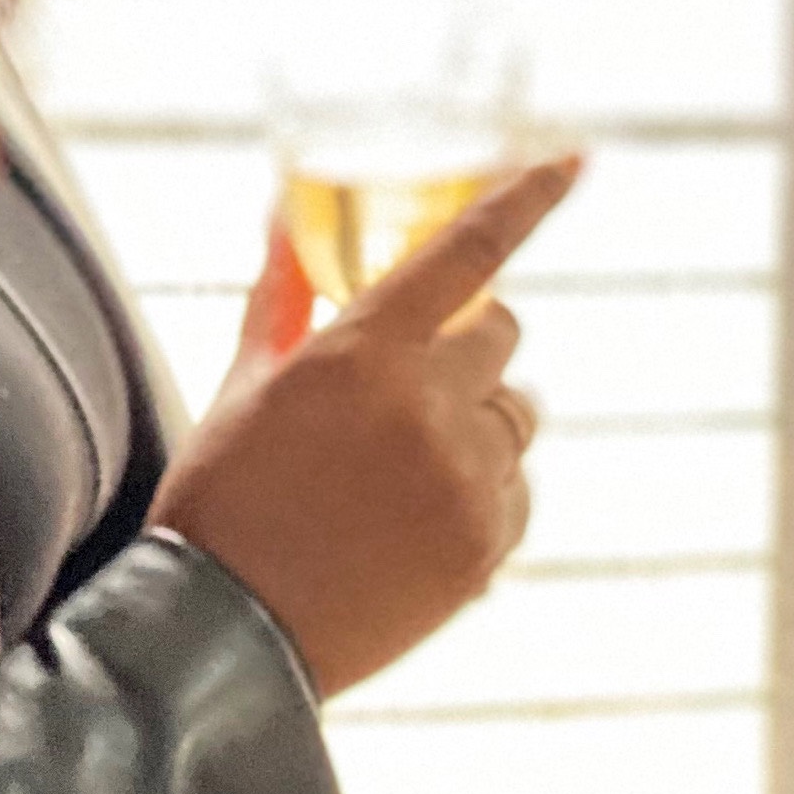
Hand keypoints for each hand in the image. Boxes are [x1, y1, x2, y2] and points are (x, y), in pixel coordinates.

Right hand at [146, 156, 576, 697]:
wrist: (224, 632)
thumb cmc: (221, 500)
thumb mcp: (242, 386)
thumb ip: (282, 297)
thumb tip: (285, 215)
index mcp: (363, 351)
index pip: (465, 252)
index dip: (525, 199)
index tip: (572, 161)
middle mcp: (428, 404)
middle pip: (503, 339)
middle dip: (467, 350)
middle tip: (409, 393)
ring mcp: (465, 478)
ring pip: (516, 418)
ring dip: (475, 426)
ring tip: (399, 476)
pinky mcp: (485, 545)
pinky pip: (517, 493)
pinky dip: (480, 498)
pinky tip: (410, 528)